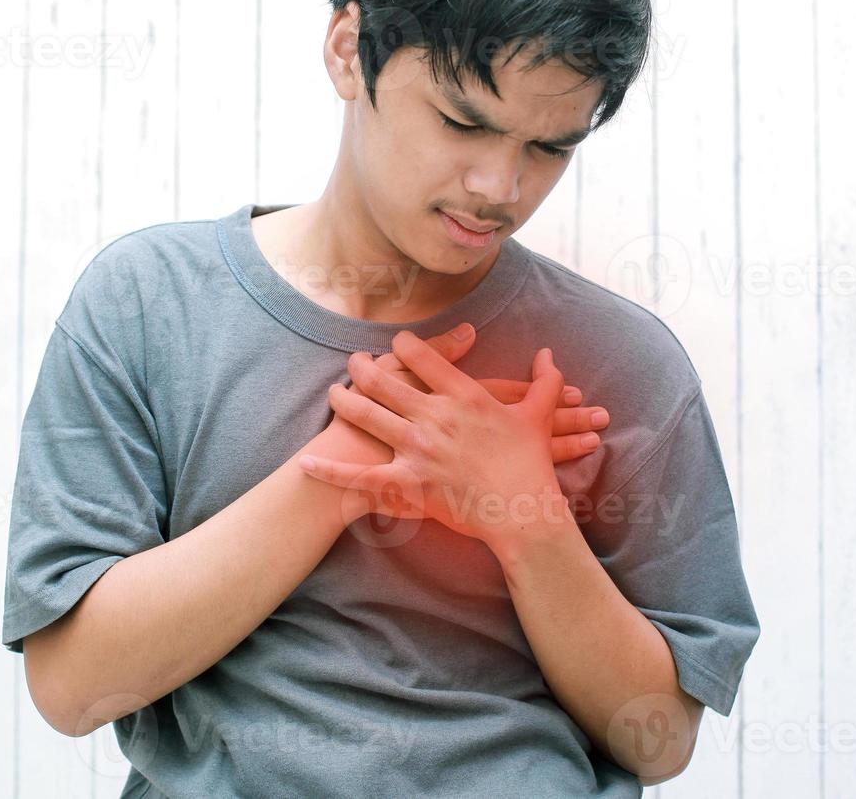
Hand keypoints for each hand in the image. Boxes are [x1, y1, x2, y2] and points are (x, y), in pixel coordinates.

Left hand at [300, 327, 578, 548]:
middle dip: (363, 368)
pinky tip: (308, 461)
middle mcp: (433, 416)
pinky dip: (331, 470)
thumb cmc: (530, 464)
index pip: (422, 357)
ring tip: (332, 392)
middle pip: (385, 381)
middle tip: (352, 361)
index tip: (395, 344)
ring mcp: (416, 449)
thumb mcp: (538, 415)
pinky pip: (360, 476)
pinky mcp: (407, 484)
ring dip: (344, 402)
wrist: (523, 511)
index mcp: (462, 395)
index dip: (404, 346)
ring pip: (367, 417)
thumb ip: (544, 380)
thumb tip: (548, 353)